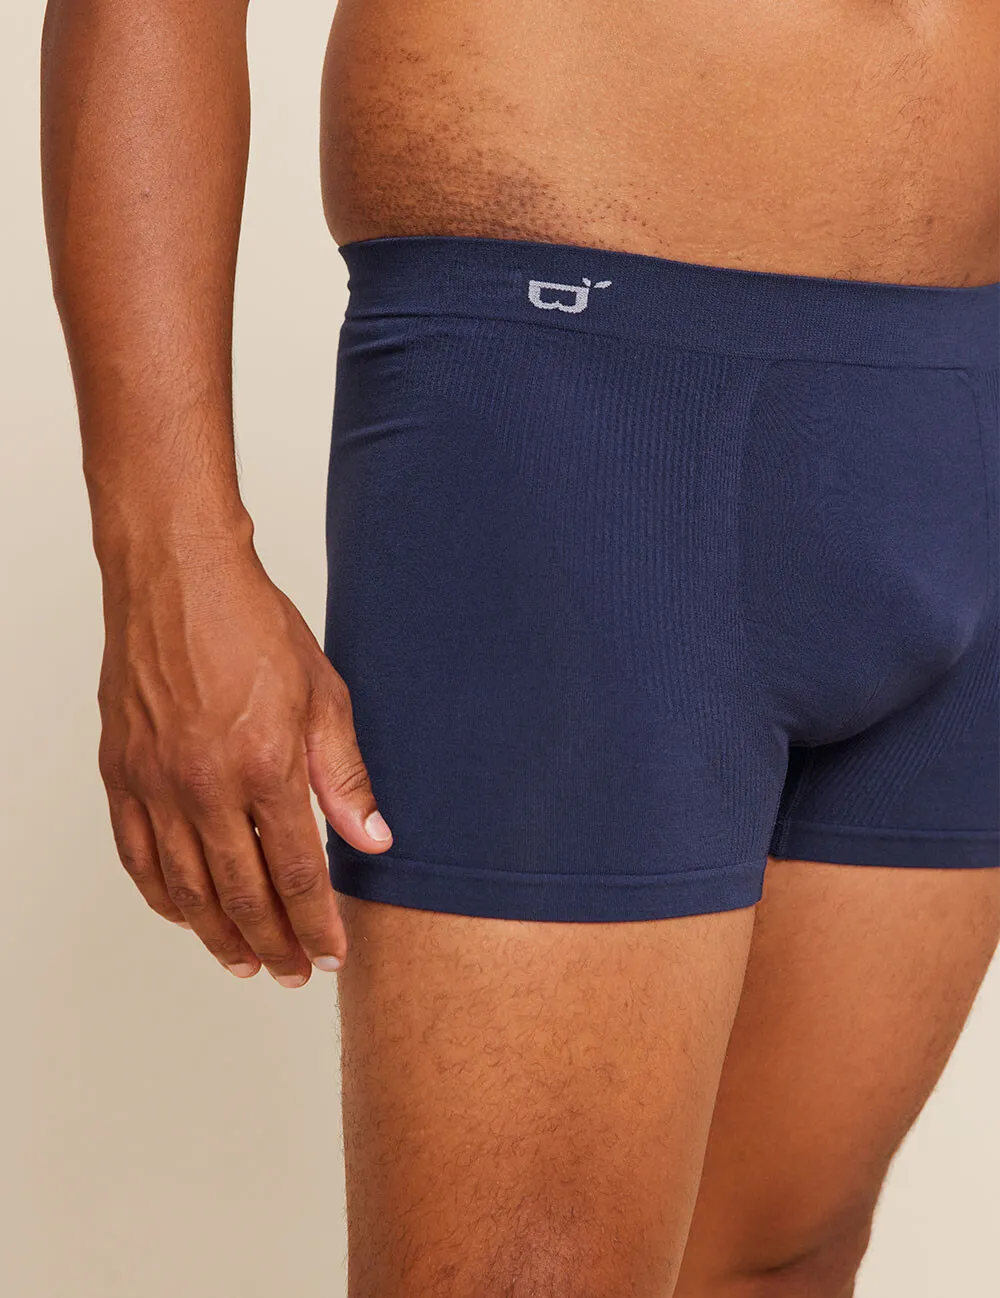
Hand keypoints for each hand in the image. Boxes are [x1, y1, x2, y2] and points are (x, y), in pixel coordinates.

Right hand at [96, 533, 388, 985]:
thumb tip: (372, 841)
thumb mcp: (324, 695)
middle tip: (294, 973)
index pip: (298, 873)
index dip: (318, 924)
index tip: (333, 954)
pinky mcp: (121, 773)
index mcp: (264, 764)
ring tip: (245, 963)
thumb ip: (345, 777)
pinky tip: (187, 915)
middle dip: (273, 945)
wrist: (178, 576)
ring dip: (217, 936)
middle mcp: (204, 784)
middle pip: (241, 895)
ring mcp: (155, 782)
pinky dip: (163, 898)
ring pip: (185, 889)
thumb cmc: (252, 625)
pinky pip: (137, 858)